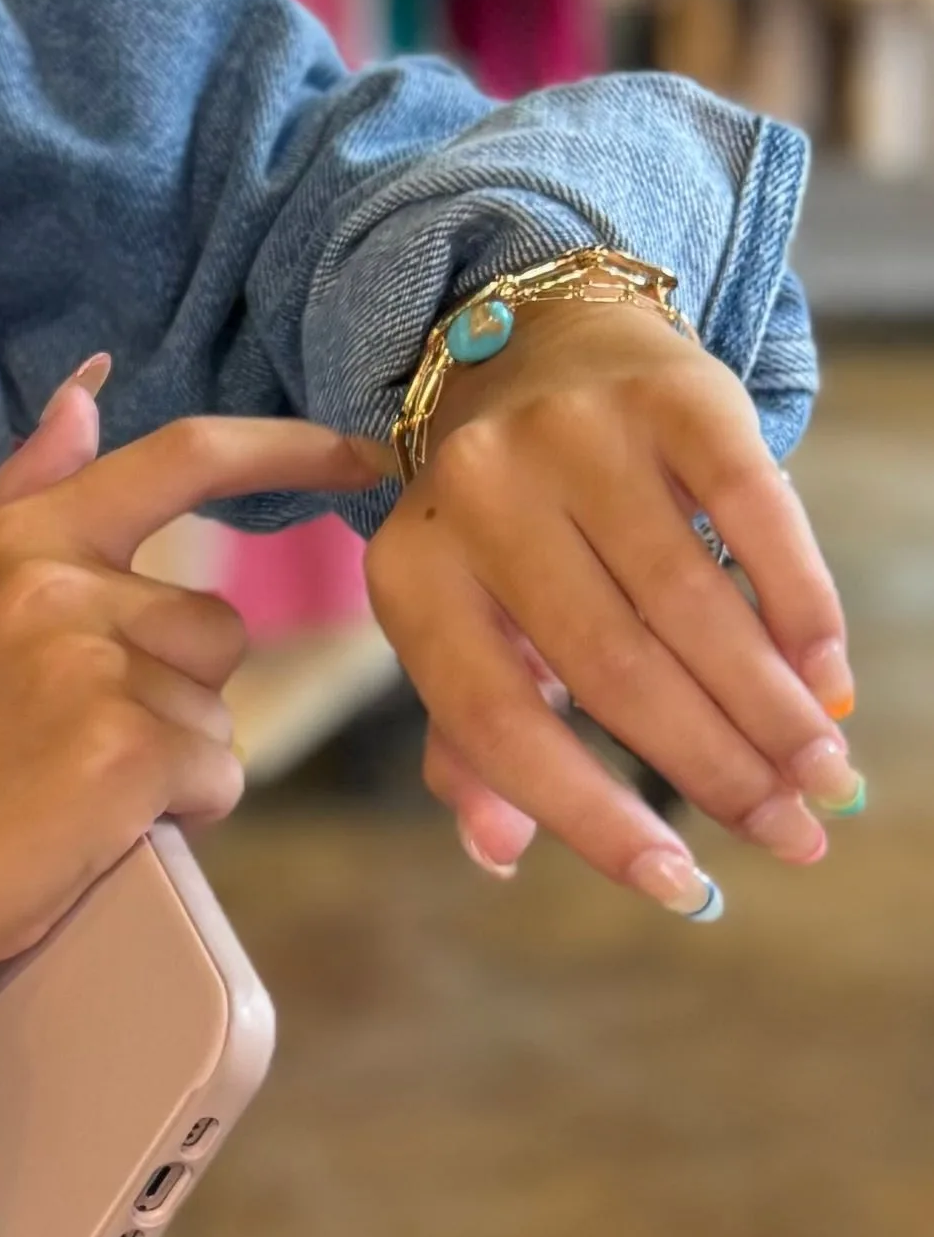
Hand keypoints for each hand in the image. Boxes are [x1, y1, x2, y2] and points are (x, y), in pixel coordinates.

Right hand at [0, 358, 384, 984]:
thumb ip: (32, 491)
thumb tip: (88, 388)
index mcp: (27, 539)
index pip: (181, 458)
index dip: (284, 448)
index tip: (359, 454)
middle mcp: (60, 583)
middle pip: (215, 625)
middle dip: (178, 692)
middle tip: (83, 742)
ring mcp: (93, 664)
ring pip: (218, 707)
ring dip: (176, 755)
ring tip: (83, 785)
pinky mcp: (126, 748)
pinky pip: (217, 771)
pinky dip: (181, 810)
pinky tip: (101, 824)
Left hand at [365, 299, 862, 917]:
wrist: (532, 349)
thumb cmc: (499, 531)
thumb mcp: (459, 622)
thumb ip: (468, 739)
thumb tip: (496, 854)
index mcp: (408, 574)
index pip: (495, 721)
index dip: (589, 815)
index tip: (682, 888)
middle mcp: (477, 498)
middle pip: (610, 667)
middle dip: (712, 767)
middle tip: (793, 833)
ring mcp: (570, 435)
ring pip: (688, 602)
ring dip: (769, 706)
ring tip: (822, 775)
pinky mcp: (668, 393)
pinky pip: (754, 513)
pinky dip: (799, 606)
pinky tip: (828, 677)